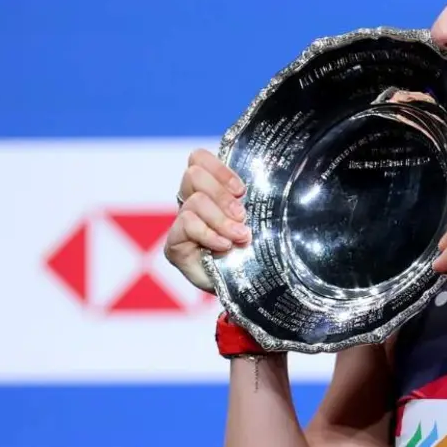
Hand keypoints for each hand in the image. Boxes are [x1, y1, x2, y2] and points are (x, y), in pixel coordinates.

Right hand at [164, 148, 250, 292]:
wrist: (245, 287)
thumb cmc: (254, 251)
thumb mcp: (257, 219)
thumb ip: (254, 199)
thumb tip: (273, 180)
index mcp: (210, 190)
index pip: (198, 159)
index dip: (219, 169)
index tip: (241, 191)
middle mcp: (191, 202)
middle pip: (193, 174)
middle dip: (221, 195)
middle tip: (241, 215)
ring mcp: (181, 222)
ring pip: (195, 202)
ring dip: (221, 220)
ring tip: (240, 236)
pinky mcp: (174, 243)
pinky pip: (187, 224)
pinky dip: (209, 234)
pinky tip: (224, 246)